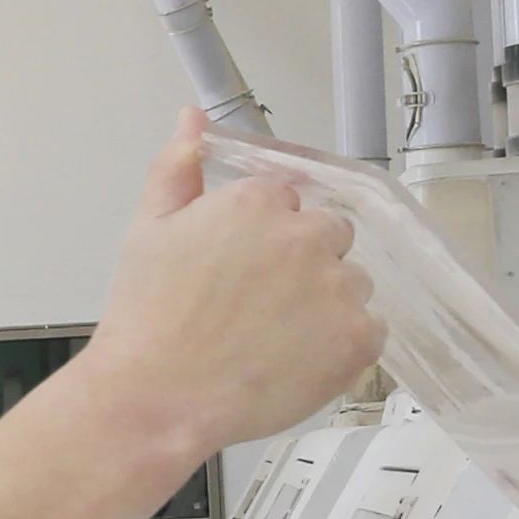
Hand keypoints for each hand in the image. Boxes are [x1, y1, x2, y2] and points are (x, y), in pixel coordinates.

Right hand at [76, 110, 383, 463]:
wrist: (158, 399)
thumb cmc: (148, 320)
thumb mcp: (148, 229)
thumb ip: (177, 167)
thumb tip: (193, 119)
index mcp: (258, 202)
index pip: (290, 200)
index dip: (266, 235)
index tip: (244, 266)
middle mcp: (306, 237)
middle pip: (331, 235)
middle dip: (304, 261)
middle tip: (259, 303)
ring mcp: (337, 288)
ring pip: (352, 282)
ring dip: (327, 302)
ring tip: (276, 337)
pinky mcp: (357, 338)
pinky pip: (370, 329)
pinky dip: (343, 344)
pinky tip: (298, 358)